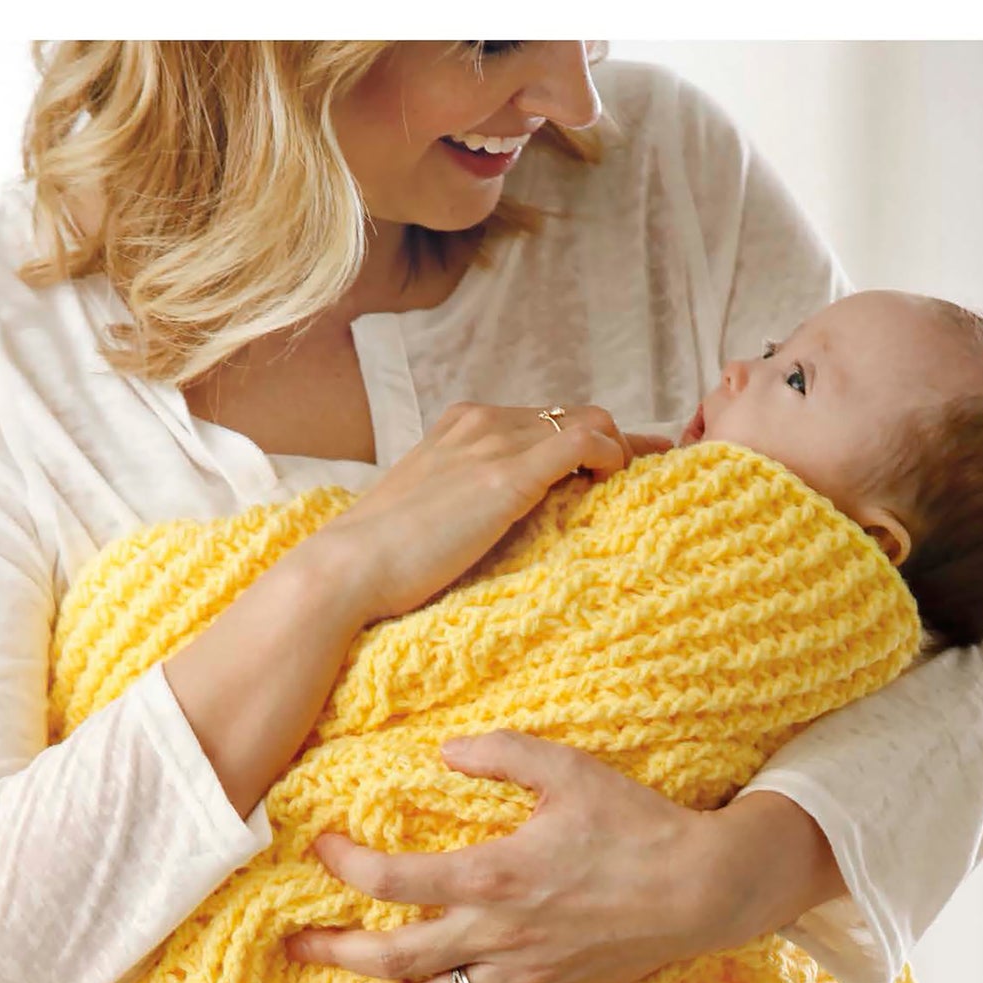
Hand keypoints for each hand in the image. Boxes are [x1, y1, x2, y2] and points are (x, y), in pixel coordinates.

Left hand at [284, 728, 729, 982]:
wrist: (702, 889)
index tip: (319, 851)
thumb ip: (501, 754)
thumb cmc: (637, 824)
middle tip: (291, 945)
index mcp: (495, 873)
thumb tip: (444, 751)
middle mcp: (499, 932)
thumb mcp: (570, 769)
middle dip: (335, 951)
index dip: (345, 868)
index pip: (393, 881)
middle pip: (395, 954)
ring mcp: (522, 974)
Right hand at [321, 401, 675, 625]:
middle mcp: (480, 421)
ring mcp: (494, 443)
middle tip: (634, 484)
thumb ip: (460, 501)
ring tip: (626, 492)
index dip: (580, 442)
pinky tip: (612, 487)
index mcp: (459, 425)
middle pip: (571, 414)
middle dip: (611, 445)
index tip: (609, 470)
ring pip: (587, 420)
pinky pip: (583, 442)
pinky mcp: (507, 476)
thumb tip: (483, 523)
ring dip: (618, 452)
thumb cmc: (379, 558)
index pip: (539, 418)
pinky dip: (612, 457)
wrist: (347, 569)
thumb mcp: (426, 513)